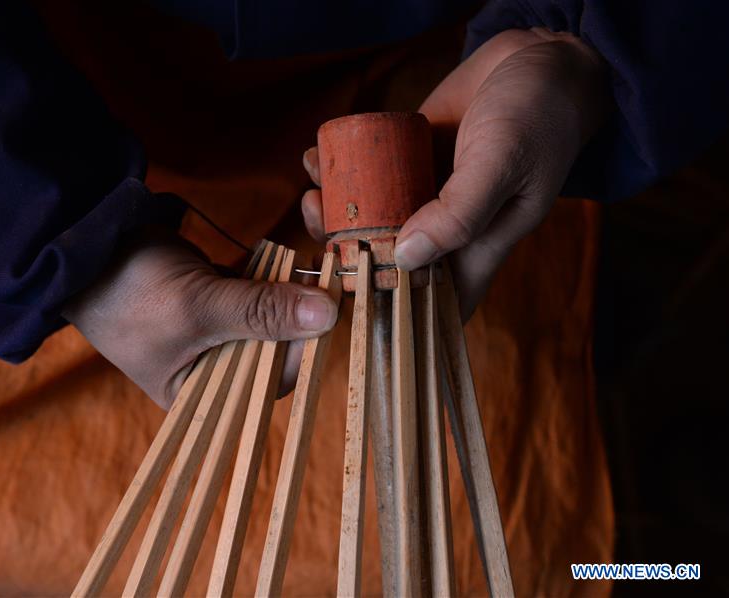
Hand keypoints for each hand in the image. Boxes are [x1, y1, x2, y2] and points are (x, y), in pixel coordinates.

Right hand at [63, 231, 337, 408]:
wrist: (82, 243)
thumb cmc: (127, 289)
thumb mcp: (197, 306)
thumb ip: (261, 312)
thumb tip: (329, 316)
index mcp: (206, 396)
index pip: (274, 378)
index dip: (305, 342)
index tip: (331, 299)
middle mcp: (219, 370)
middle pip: (281, 346)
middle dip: (303, 307)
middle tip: (324, 267)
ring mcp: (221, 331)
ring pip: (276, 314)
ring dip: (293, 284)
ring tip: (311, 256)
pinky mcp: (222, 299)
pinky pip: (262, 291)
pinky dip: (274, 272)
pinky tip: (284, 255)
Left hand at [302, 28, 609, 316]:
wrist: (538, 58)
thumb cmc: (539, 115)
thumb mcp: (503, 162)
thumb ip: (459, 213)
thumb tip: (405, 256)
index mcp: (478, 247)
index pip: (434, 302)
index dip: (394, 315)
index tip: (346, 308)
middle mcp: (446, 229)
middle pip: (388, 263)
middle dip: (348, 255)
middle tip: (319, 227)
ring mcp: (424, 196)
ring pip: (371, 221)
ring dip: (336, 212)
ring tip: (313, 192)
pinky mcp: (408, 162)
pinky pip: (367, 177)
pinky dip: (340, 171)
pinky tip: (317, 158)